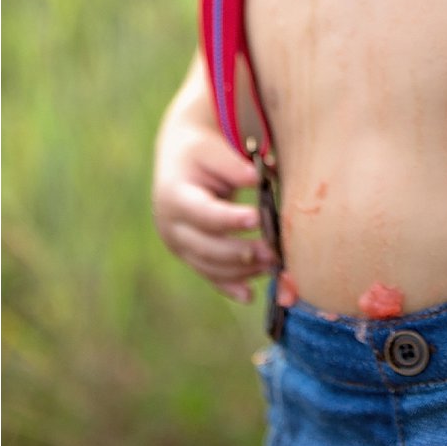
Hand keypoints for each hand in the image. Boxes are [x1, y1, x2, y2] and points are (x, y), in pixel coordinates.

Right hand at [152, 118, 275, 302]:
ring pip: (209, 265)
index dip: (229, 218)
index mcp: (175, 197)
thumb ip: (233, 165)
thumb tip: (259, 179)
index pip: (203, 213)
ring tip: (274, 266)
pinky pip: (209, 275)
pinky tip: (249, 295)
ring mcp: (180, 244)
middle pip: (206, 247)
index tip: (256, 218)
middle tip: (274, 251)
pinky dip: (229, 286)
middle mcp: (172, 226)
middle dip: (241, 252)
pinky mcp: (191, 255)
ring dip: (242, 270)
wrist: (181, 161)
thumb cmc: (203, 152)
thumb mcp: (213, 150)